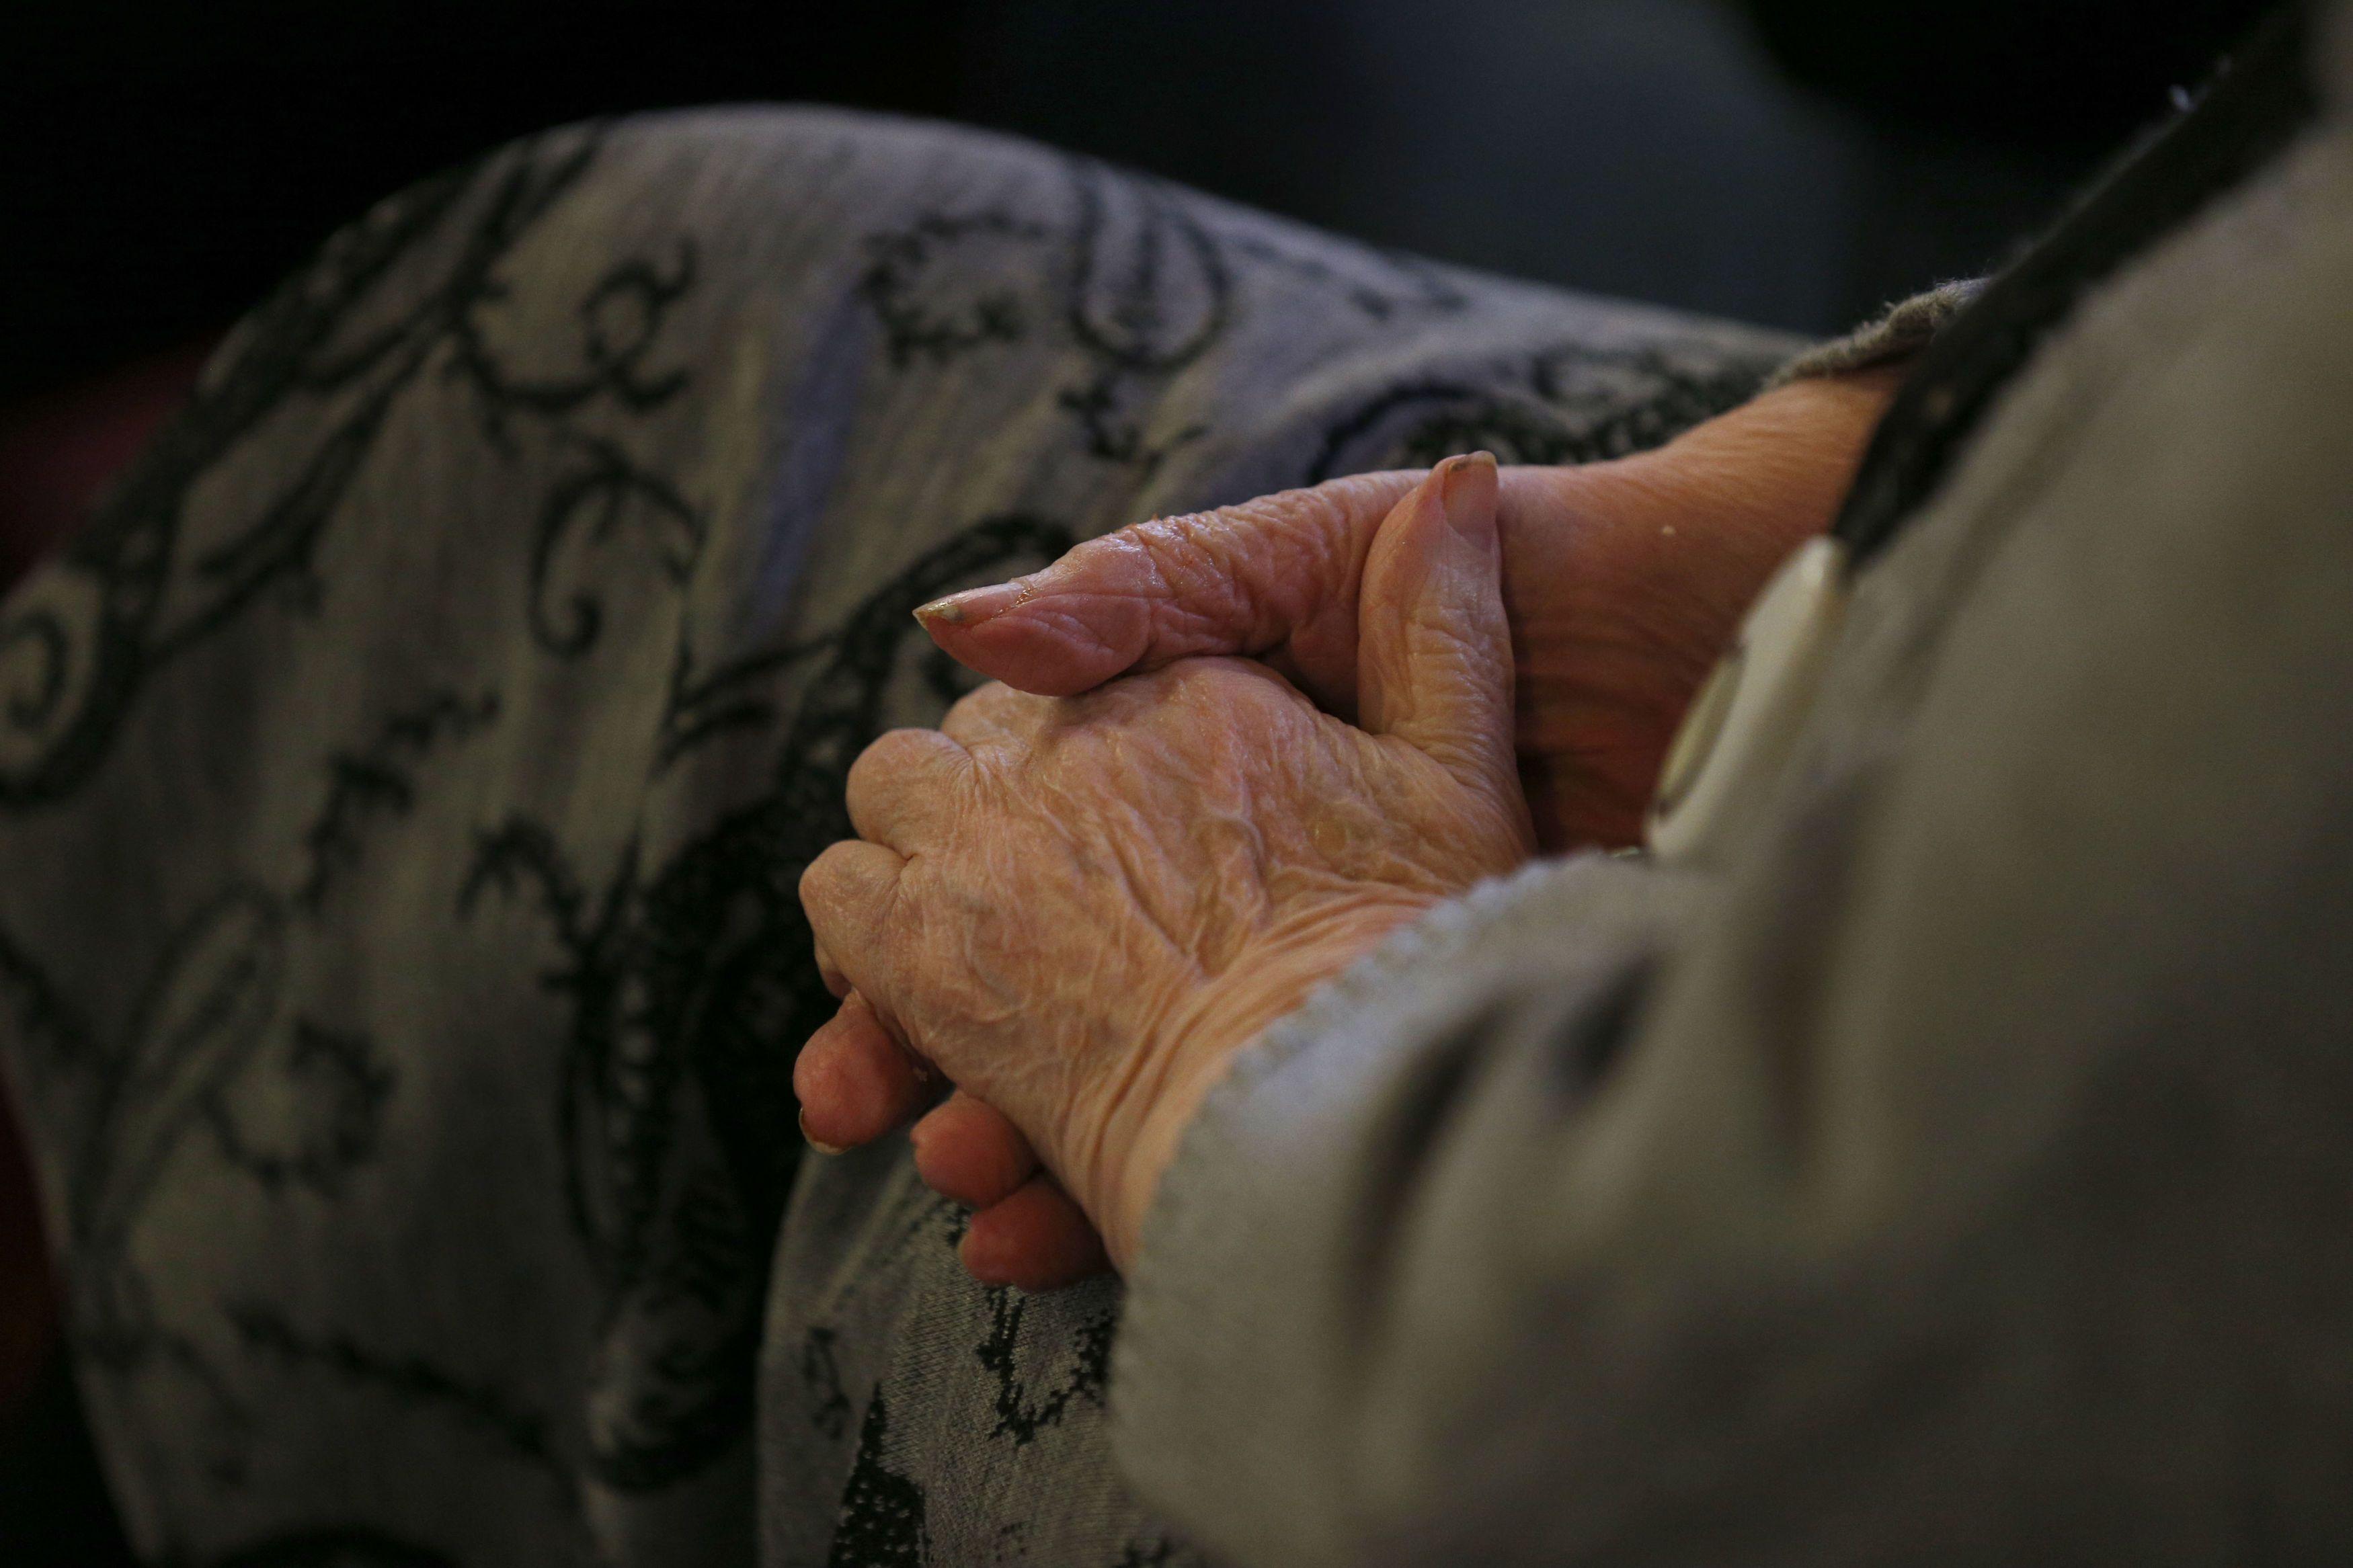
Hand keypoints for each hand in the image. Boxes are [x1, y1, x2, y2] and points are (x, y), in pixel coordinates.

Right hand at [801, 369, 1901, 1287]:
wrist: (1734, 640)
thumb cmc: (1536, 568)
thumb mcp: (1312, 557)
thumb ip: (1139, 592)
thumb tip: (948, 625)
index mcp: (1195, 753)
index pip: (1006, 855)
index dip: (909, 922)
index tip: (856, 995)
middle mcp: (1233, 863)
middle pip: (1035, 976)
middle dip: (932, 1045)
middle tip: (863, 1103)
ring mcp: (1310, 949)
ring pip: (1126, 1066)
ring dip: (1022, 1125)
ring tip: (964, 1174)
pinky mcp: (1400, 1014)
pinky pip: (1262, 1115)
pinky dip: (1156, 1176)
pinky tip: (1071, 1222)